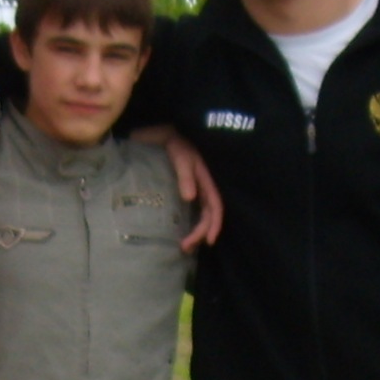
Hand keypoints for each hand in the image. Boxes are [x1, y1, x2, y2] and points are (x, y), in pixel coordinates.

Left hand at [155, 130, 221, 250]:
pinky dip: (186, 223)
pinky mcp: (182, 189)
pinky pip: (189, 210)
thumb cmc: (175, 141)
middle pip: (208, 215)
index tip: (208, 241)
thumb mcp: (181, 156)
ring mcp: (194, 189)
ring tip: (183, 246)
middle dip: (200, 233)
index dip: (214, 224)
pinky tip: (179, 232)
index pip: (216, 207)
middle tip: (185, 248)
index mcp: (207, 180)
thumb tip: (190, 199)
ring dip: (194, 231)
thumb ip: (185, 175)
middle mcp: (203, 187)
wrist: (162, 132)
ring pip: (199, 215)